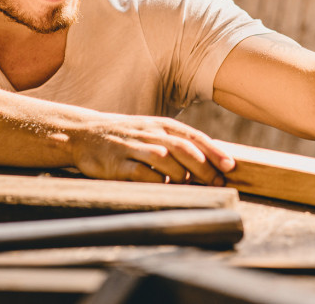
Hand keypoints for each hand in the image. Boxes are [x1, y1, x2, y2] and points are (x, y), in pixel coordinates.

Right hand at [69, 113, 234, 185]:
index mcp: (161, 125)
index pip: (193, 137)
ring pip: (164, 159)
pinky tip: (166, 189)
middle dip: (204, 166)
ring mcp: (132, 147)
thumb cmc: (126, 136)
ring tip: (194, 187)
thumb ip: (176, 142)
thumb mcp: (152, 131)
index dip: (213, 151)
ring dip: (182, 174)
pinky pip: (140, 172)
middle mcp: (149, 133)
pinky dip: (156, 181)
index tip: (230, 166)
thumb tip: (209, 160)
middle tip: (218, 182)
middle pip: (182, 148)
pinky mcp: (116, 163)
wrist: (84, 134)